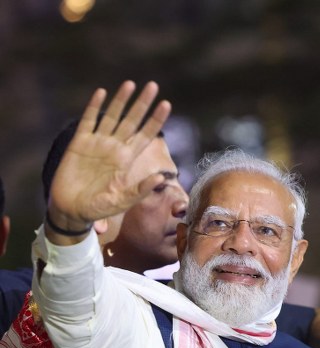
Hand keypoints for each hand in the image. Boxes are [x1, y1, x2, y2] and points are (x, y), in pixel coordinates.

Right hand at [47, 80, 170, 231]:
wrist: (72, 210)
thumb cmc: (98, 208)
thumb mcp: (121, 201)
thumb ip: (140, 190)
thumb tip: (160, 178)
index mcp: (126, 160)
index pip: (145, 136)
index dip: (155, 120)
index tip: (166, 104)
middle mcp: (114, 148)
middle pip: (131, 121)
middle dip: (142, 104)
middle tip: (153, 85)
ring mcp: (97, 143)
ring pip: (111, 116)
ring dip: (120, 100)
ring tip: (130, 84)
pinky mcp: (79, 143)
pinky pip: (88, 121)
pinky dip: (94, 107)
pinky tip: (101, 92)